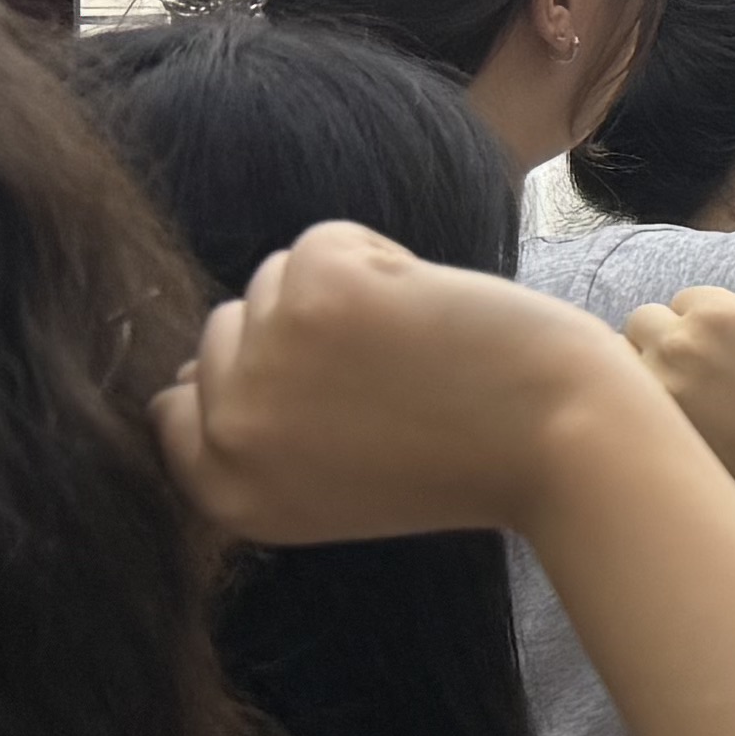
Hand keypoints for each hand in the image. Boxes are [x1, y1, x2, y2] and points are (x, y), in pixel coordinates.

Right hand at [151, 223, 633, 543]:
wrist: (564, 440)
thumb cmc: (467, 462)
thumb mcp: (327, 489)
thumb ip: (256, 442)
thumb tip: (182, 378)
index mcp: (229, 494)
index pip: (170, 411)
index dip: (240, 381)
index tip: (312, 387)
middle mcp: (232, 432)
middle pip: (222, 332)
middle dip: (301, 335)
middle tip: (389, 380)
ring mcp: (267, 357)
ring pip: (273, 279)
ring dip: (345, 295)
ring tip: (416, 352)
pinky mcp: (318, 291)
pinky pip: (325, 241)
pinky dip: (385, 259)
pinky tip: (431, 310)